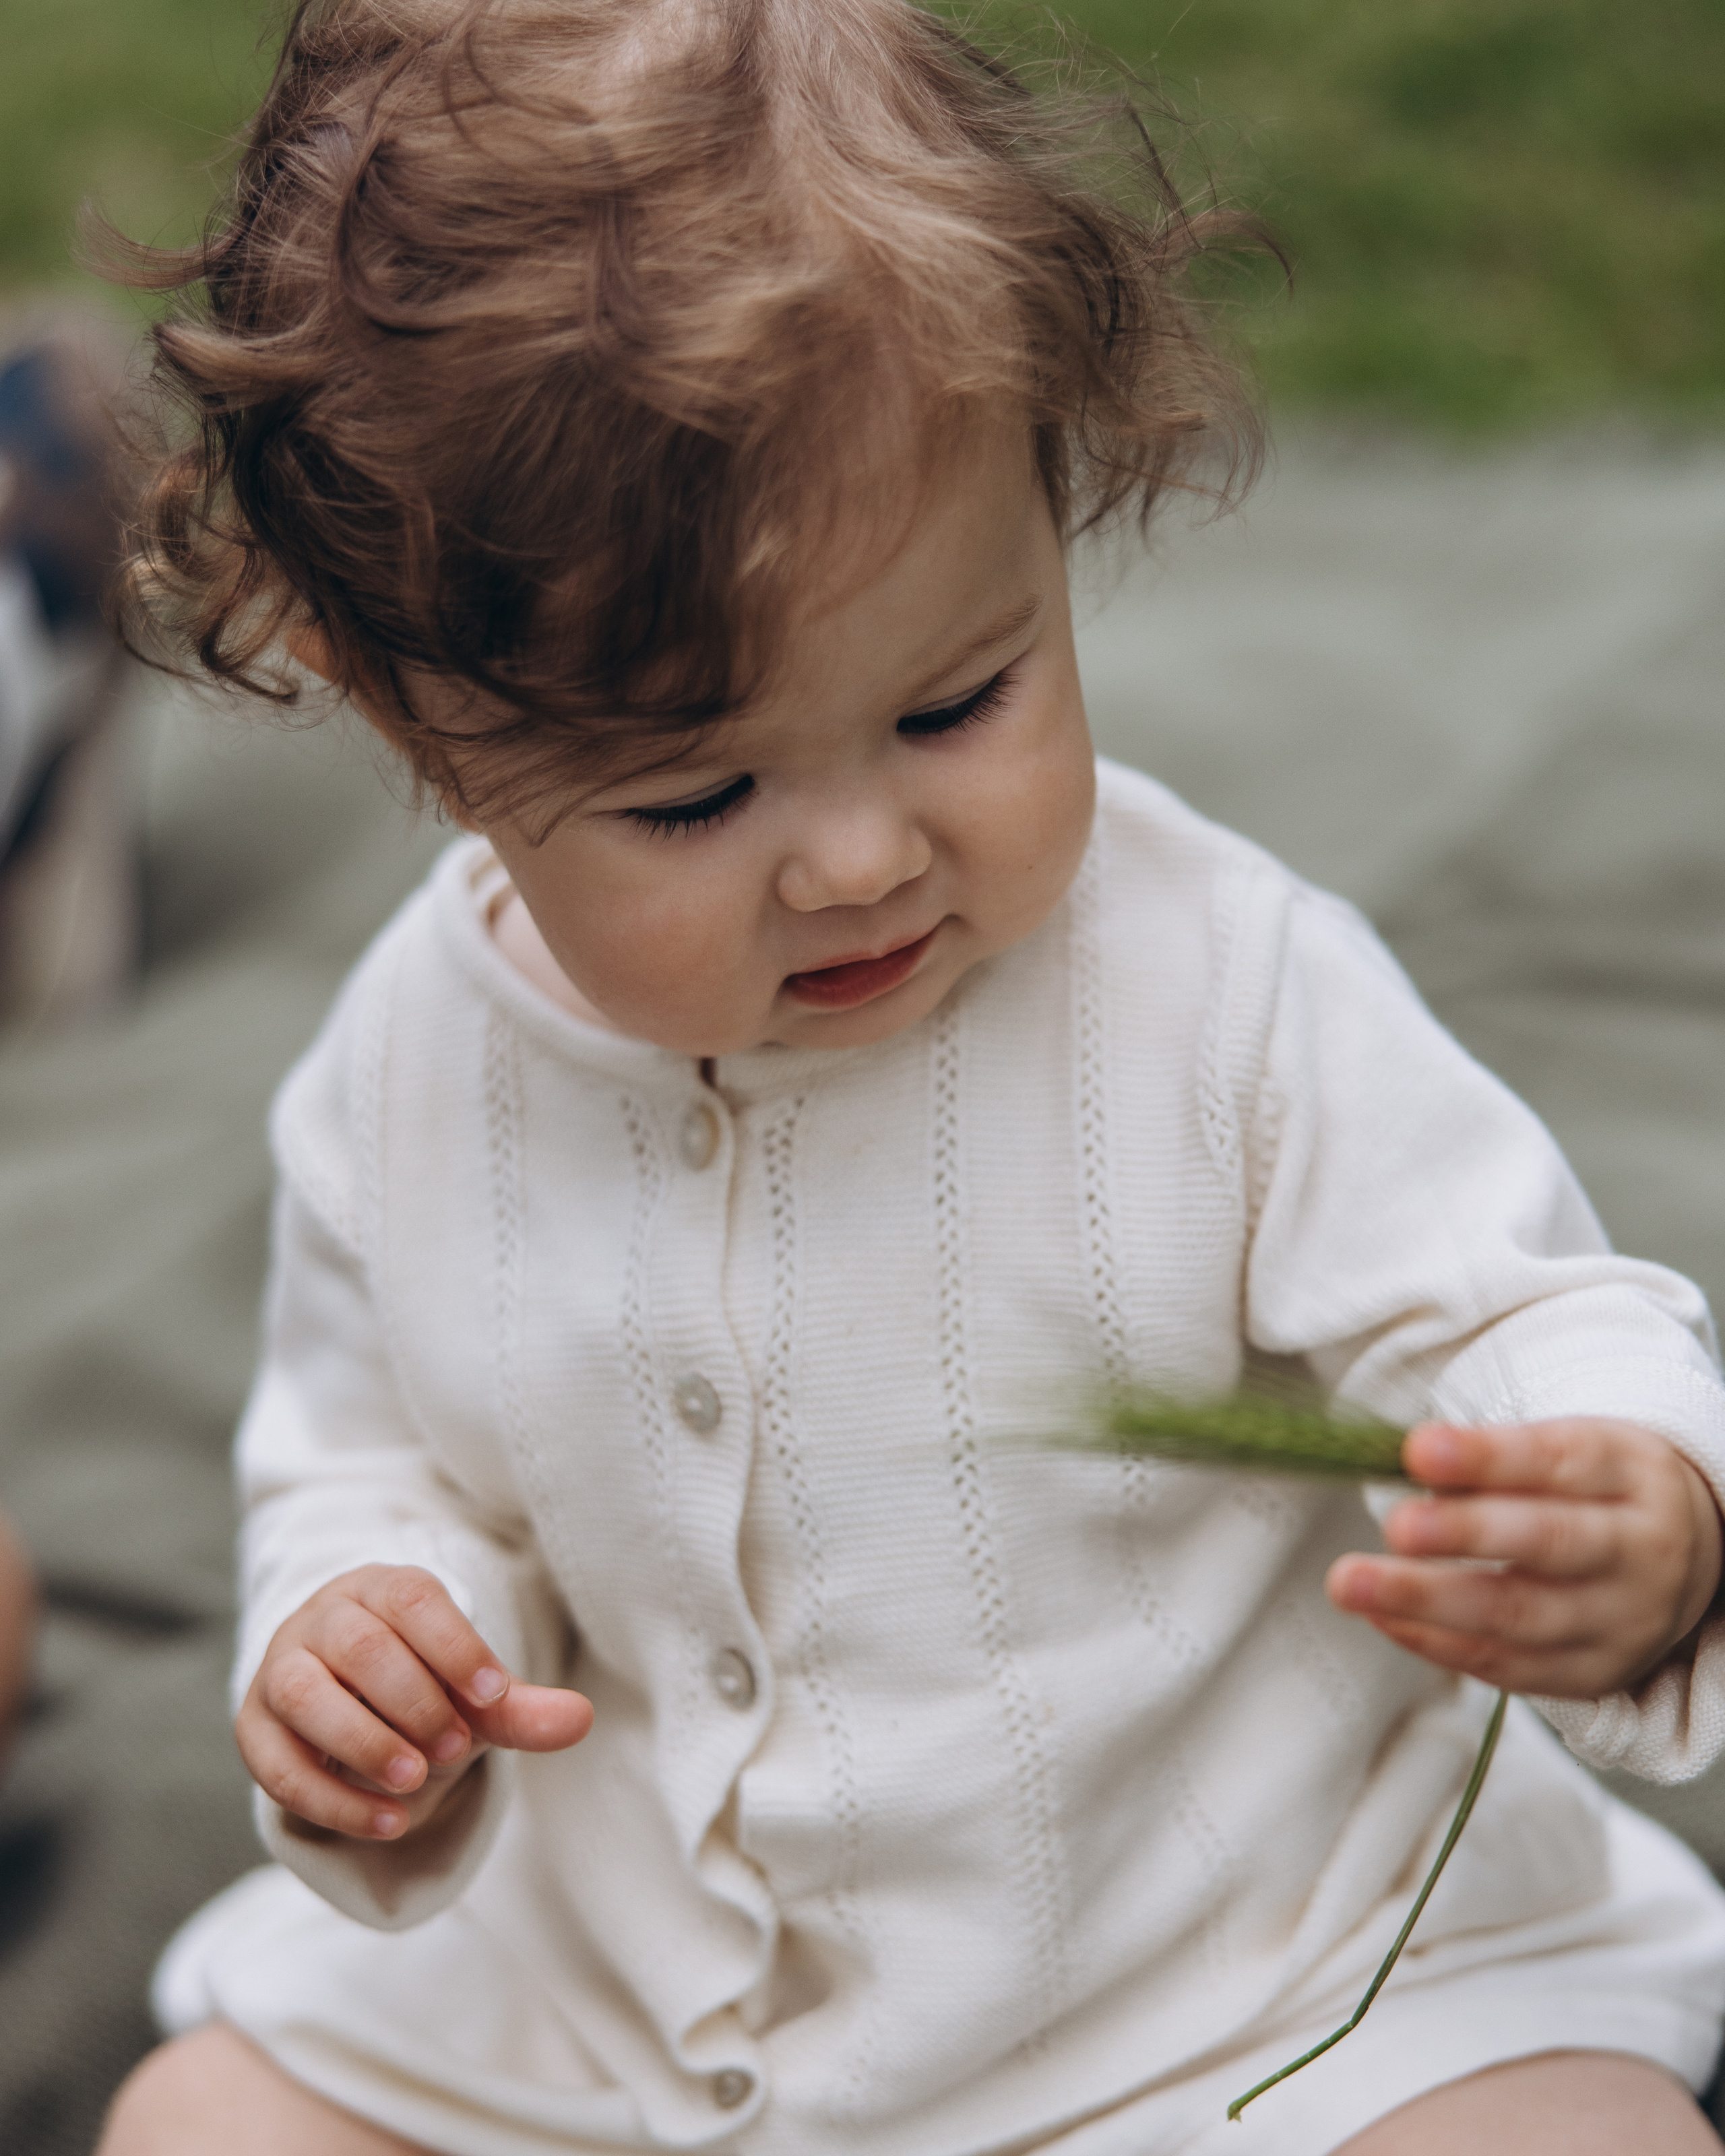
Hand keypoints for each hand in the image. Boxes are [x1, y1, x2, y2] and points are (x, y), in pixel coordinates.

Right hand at [237, 1565, 592, 1840]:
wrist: (352, 1706)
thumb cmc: (423, 1687)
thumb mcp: (472, 1695)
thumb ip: (518, 1707)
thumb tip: (580, 1719)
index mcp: (384, 1590)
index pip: (414, 1600)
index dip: (455, 1646)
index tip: (495, 1694)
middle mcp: (326, 1619)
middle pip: (359, 1644)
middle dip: (412, 1699)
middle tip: (455, 1748)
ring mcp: (280, 1669)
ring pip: (302, 1692)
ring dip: (361, 1740)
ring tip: (415, 1782)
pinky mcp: (255, 1730)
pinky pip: (275, 1763)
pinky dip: (329, 1798)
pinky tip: (387, 1822)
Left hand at [1326, 1419, 1724, 1698]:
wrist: (1685, 1562)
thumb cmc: (1596, 1491)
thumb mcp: (1567, 1452)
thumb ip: (1494, 1459)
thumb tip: (1412, 1466)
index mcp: (1631, 1474)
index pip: (1559, 1461)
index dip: (1488, 1457)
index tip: (1417, 1450)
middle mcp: (1639, 1552)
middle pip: (1550, 1543)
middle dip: (1465, 1534)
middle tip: (1394, 1525)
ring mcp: (1619, 1622)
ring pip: (1520, 1618)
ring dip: (1426, 1601)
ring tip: (1350, 1582)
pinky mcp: (1590, 1674)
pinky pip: (1505, 1667)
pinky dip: (1434, 1642)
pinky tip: (1381, 1616)